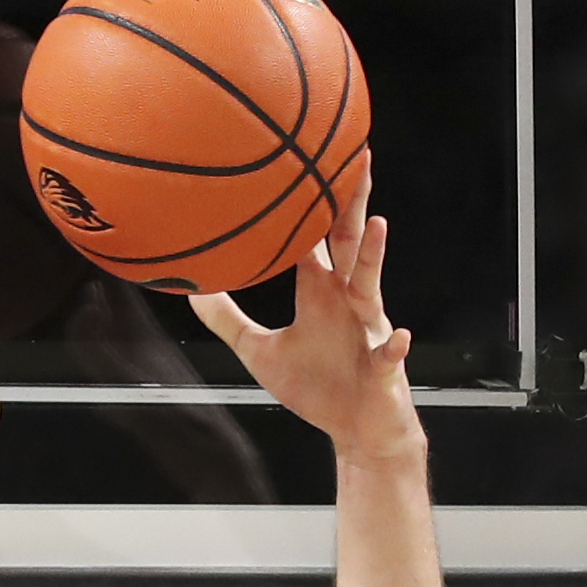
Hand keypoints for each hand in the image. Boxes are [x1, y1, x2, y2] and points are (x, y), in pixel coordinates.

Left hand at [186, 168, 422, 466]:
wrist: (354, 429)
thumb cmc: (315, 386)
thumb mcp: (259, 352)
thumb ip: (227, 322)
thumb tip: (191, 292)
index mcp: (320, 292)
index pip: (315, 238)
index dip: (310, 203)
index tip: (303, 159)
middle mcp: (347, 301)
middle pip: (350, 243)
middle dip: (352, 203)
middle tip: (357, 157)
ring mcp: (369, 330)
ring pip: (371, 286)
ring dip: (374, 256)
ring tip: (376, 224)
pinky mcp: (382, 366)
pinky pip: (389, 353)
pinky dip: (392, 346)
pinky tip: (395, 336)